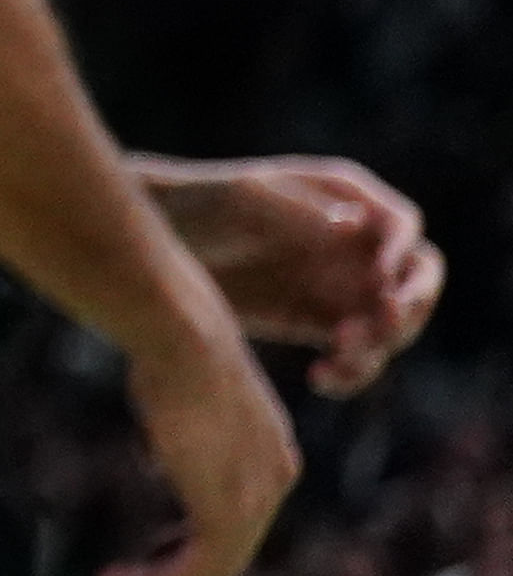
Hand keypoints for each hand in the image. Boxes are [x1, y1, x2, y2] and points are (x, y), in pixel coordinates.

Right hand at [94, 304, 297, 575]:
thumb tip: (155, 460)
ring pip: (214, 570)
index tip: (143, 558)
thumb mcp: (182, 397)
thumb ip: (180, 437)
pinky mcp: (228, 509)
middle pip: (226, 551)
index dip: (187, 544)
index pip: (234, 515)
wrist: (182, 333)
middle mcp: (274, 479)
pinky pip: (198, 570)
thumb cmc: (171, 341)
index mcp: (268, 453)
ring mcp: (256, 497)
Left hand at [145, 155, 443, 397]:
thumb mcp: (244, 201)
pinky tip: (320, 377)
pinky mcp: (320, 324)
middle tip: (381, 323)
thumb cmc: (199, 205)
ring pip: (393, 323)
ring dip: (381, 344)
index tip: (380, 278)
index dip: (402, 252)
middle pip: (416, 278)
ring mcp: (341, 284)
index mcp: (345, 198)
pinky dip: (353, 371)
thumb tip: (353, 226)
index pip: (403, 224)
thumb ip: (299, 211)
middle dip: (411, 304)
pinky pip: (358, 354)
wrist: (157, 243)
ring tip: (338, 352)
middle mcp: (355, 242)